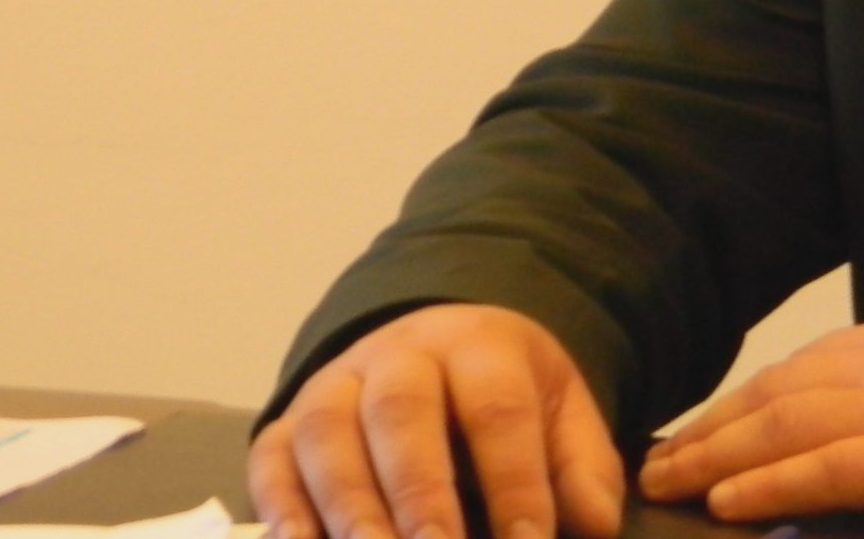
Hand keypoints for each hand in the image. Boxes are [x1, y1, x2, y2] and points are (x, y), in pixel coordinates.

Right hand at [248, 303, 623, 538]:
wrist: (436, 345)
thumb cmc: (504, 393)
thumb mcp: (558, 409)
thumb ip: (581, 467)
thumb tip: (593, 526)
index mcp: (478, 343)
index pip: (497, 408)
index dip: (514, 481)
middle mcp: (398, 355)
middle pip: (401, 412)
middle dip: (418, 491)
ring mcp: (334, 384)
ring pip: (326, 432)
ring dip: (346, 506)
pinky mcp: (285, 424)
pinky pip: (270, 460)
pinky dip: (280, 511)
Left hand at [637, 301, 863, 525]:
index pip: (809, 365)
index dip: (750, 397)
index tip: (708, 422)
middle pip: (780, 390)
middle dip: (714, 425)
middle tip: (660, 458)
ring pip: (786, 425)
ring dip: (717, 454)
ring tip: (667, 481)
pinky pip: (827, 469)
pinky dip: (770, 483)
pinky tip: (728, 501)